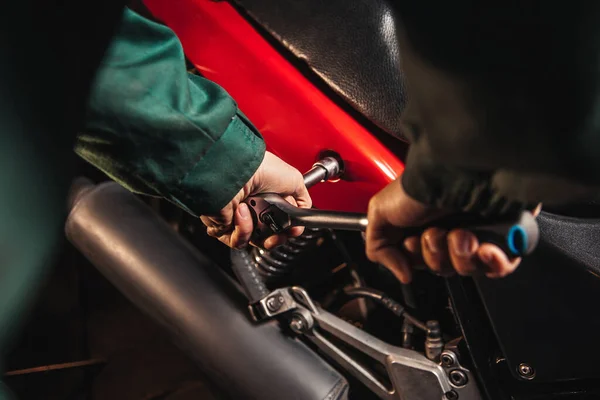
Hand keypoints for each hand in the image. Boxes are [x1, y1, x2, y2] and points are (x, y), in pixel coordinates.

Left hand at [201, 152, 310, 248]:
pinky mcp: (223, 226)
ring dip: (259, 232)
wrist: (238, 170)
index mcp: (267, 198)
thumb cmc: (261, 169)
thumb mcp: (295, 180)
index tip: (292, 229)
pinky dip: (243, 229)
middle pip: (268, 236)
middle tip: (279, 233)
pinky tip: (242, 212)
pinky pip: (238, 240)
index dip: (288, 229)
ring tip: (257, 215)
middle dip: (276, 238)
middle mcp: (252, 208)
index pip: (280, 223)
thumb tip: (304, 213)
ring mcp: (237, 218)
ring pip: (253, 242)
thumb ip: (303, 200)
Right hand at [365, 176, 539, 282]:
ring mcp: (478, 235)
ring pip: (468, 270)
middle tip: (436, 233)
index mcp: (423, 226)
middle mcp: (450, 229)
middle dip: (437, 254)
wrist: (459, 173)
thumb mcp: (380, 212)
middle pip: (443, 267)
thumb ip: (378, 248)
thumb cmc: (421, 186)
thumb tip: (403, 274)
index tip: (413, 241)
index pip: (420, 262)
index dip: (416, 257)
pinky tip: (485, 249)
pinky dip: (493, 263)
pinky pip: (501, 268)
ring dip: (461, 255)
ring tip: (462, 233)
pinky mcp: (504, 240)